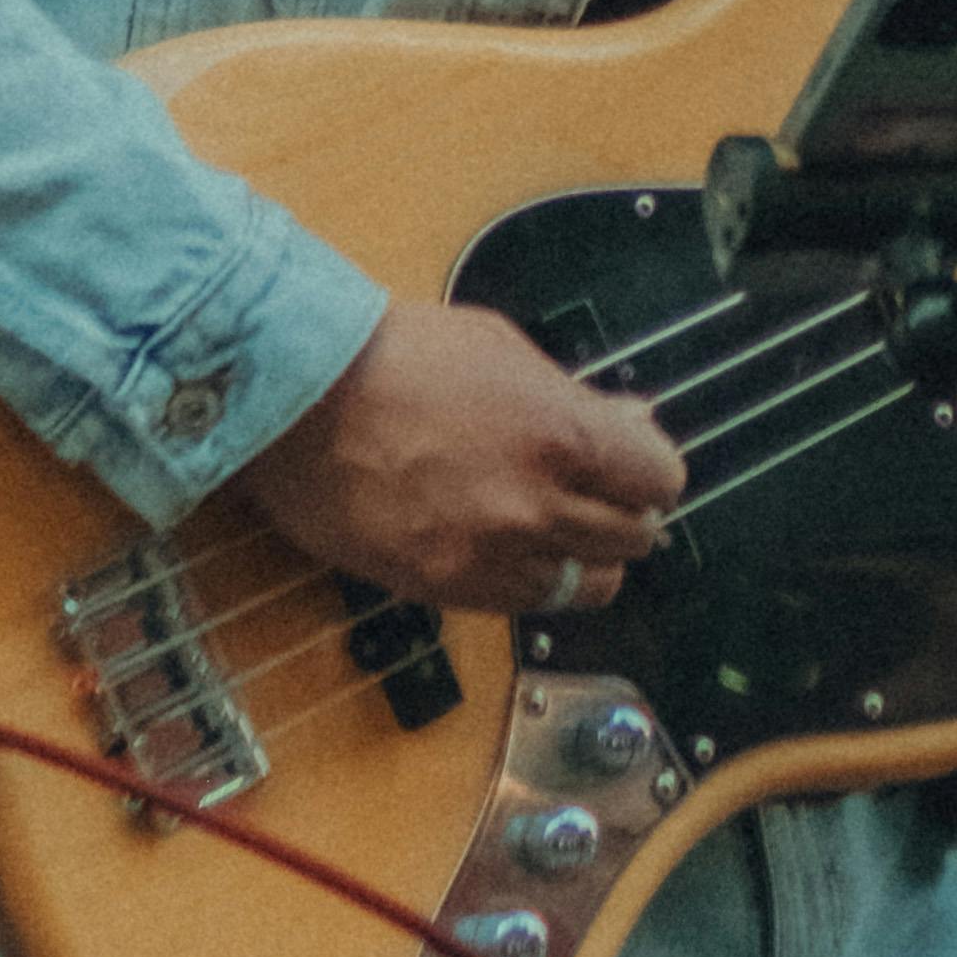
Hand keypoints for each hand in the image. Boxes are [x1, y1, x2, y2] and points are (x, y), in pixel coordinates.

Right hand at [238, 295, 685, 619]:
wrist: (296, 398)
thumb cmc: (391, 356)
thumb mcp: (501, 351)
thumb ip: (573, 397)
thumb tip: (628, 419)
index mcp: (562, 434)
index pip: (660, 481)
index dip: (649, 470)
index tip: (633, 464)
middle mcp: (537, 505)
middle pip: (634, 539)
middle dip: (622, 512)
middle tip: (594, 493)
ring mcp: (490, 555)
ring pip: (587, 587)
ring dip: (581, 557)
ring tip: (551, 526)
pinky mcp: (444, 588)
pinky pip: (524, 606)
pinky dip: (529, 580)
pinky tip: (506, 547)